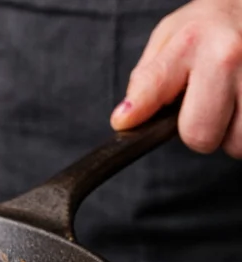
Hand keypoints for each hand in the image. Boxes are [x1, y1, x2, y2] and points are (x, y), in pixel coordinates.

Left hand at [111, 0, 241, 156]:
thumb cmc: (211, 26)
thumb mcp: (170, 36)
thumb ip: (147, 78)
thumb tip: (127, 118)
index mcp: (192, 43)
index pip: (154, 88)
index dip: (136, 112)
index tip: (124, 121)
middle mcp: (226, 57)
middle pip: (199, 135)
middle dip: (197, 132)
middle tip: (201, 110)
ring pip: (235, 143)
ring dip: (228, 133)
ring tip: (227, 103)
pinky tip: (240, 103)